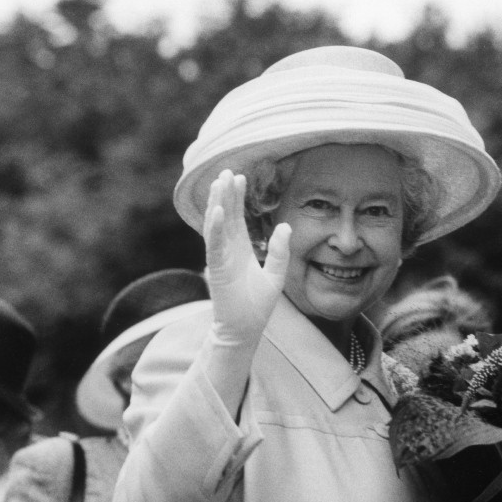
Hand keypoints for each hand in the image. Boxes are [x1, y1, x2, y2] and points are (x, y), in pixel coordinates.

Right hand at [203, 169, 290, 349]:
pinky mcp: (217, 271)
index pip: (236, 217)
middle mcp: (227, 250)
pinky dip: (215, 228)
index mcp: (239, 250)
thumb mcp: (275, 275)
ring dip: (217, 203)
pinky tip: (217, 211)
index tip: (240, 176)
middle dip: (225, 193)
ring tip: (219, 182)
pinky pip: (214, 246)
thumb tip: (287, 226)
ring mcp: (220, 259)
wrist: (245, 330)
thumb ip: (280, 251)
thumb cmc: (257, 307)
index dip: (237, 197)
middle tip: (226, 170)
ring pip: (216, 225)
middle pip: (225, 215)